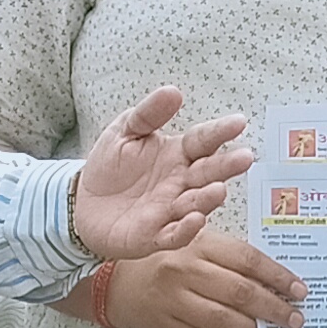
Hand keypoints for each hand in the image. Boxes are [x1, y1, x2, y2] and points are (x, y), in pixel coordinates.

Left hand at [70, 85, 257, 260]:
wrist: (81, 203)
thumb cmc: (109, 166)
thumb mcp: (125, 131)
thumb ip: (149, 114)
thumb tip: (173, 91)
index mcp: (177, 155)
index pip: (203, 141)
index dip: (220, 132)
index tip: (239, 122)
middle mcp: (180, 183)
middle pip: (208, 172)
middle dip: (227, 166)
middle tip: (245, 157)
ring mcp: (170, 210)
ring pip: (196, 204)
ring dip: (209, 198)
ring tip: (219, 189)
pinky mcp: (155, 236)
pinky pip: (175, 234)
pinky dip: (188, 229)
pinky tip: (196, 219)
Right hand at [109, 232, 304, 327]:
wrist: (116, 285)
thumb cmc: (163, 262)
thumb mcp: (195, 243)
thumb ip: (231, 258)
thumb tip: (275, 283)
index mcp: (196, 243)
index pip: (248, 260)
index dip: (278, 277)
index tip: (299, 290)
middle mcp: (183, 271)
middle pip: (240, 293)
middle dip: (274, 309)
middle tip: (294, 319)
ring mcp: (171, 302)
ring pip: (224, 321)